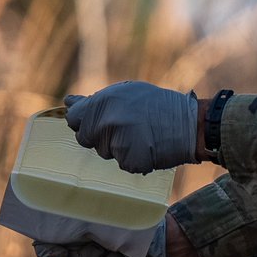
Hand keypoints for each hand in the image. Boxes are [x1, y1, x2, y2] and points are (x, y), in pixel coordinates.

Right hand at [34, 223, 169, 256]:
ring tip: (120, 253)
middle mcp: (78, 254)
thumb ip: (84, 214)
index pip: (45, 247)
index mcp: (73, 234)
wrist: (162, 237)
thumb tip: (64, 217)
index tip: (60, 250)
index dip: (47, 251)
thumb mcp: (109, 211)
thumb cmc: (134, 218)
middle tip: (102, 243)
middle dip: (84, 256)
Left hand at [65, 81, 198, 172]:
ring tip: (139, 135)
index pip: (74, 118)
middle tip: (124, 127)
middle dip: (99, 135)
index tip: (98, 121)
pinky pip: (121, 163)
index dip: (85, 121)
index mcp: (103, 103)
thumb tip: (69, 102)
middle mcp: (106, 123)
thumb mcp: (125, 93)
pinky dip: (132, 159)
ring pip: (104, 152)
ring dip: (116, 147)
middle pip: (86, 138)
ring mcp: (117, 144)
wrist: (188, 123)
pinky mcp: (129, 162)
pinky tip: (146, 147)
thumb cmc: (156, 105)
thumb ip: (94, 101)